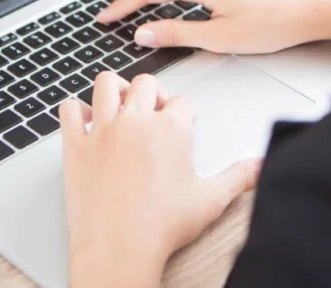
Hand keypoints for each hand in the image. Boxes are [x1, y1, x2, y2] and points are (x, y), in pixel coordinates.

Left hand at [61, 73, 260, 287]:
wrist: (119, 247)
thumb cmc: (162, 226)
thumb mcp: (211, 200)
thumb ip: (240, 177)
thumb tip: (261, 166)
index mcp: (172, 128)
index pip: (184, 102)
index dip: (188, 111)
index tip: (186, 120)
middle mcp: (137, 121)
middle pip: (146, 83)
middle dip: (154, 93)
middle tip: (156, 109)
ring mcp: (104, 130)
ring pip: (106, 84)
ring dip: (115, 88)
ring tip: (121, 102)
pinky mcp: (76, 146)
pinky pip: (69, 111)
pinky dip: (75, 110)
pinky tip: (85, 119)